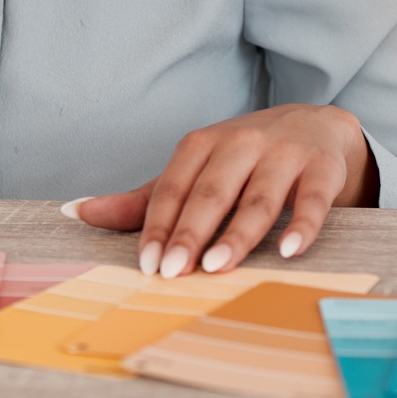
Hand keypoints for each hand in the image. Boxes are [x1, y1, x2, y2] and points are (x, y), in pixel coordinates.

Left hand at [65, 104, 373, 276]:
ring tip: (217, 266)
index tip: (146, 265)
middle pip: (210, 192)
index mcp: (201, 144)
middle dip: (190, 233)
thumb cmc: (244, 159)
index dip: (157, 227)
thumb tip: (74, 212)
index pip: (172, 189)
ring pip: (257, 198)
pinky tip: (290, 250)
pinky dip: (301, 225)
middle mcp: (240, 143)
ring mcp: (283, 154)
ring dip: (237, 233)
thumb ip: (143, 200)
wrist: (318, 126)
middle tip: (172, 271)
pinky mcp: (322, 168)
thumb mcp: (195, 172)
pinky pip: (312, 200)